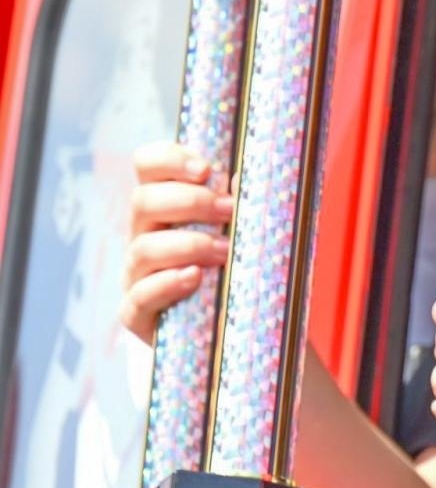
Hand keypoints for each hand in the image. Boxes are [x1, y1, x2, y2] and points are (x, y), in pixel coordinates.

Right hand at [119, 142, 233, 343]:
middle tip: (231, 210)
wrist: (236, 328)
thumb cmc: (242, 268)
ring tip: (226, 252)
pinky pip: (139, 297)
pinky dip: (167, 284)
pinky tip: (194, 278)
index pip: (148, 165)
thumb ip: (245, 205)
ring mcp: (137, 275)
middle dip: (190, 202)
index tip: (206, 169)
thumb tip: (245, 178)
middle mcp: (145, 235)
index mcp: (166, 206)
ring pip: (143, 249)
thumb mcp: (246, 231)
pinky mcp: (137, 314)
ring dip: (188, 244)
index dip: (169, 159)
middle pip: (143, 201)